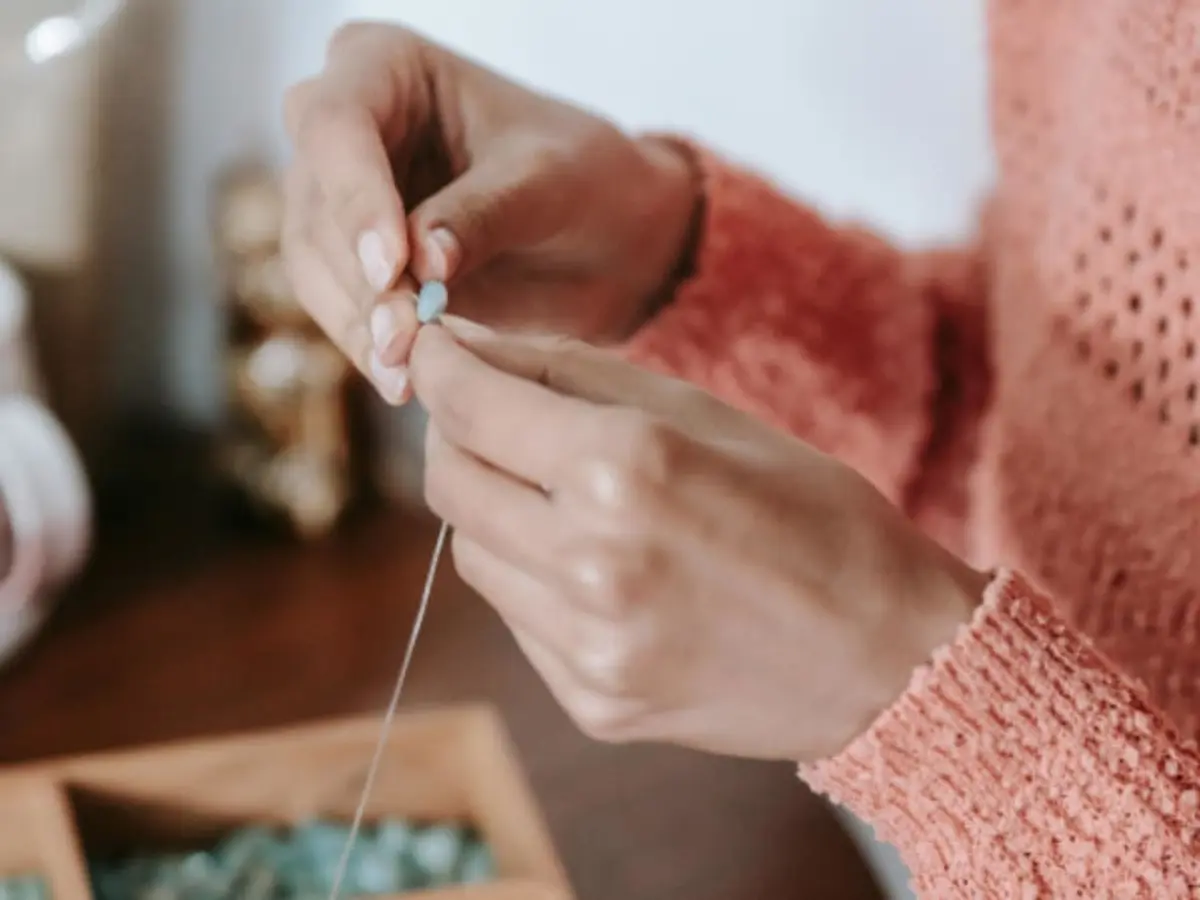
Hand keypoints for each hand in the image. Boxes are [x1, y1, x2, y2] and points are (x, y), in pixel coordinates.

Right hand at [282, 22, 699, 403]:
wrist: (609, 237)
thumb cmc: (587, 178)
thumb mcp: (548, 183)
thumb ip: (483, 214)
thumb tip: (419, 265)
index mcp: (387, 65)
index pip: (338, 124)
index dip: (357, 200)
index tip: (392, 269)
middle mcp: (346, 124)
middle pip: (315, 201)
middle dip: (358, 279)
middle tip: (404, 340)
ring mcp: (342, 197)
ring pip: (312, 263)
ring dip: (357, 324)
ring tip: (407, 375)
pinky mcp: (354, 263)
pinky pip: (338, 306)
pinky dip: (367, 346)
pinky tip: (404, 381)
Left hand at [409, 320, 986, 761]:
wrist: (886, 653)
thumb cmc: (810, 511)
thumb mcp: (703, 413)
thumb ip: (575, 376)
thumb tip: (468, 350)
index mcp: (628, 470)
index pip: (472, 405)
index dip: (437, 366)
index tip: (431, 349)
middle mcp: (594, 563)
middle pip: (450, 483)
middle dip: (454, 435)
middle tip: (488, 414)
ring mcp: (589, 646)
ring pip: (471, 553)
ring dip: (492, 508)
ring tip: (554, 492)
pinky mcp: (593, 701)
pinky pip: (517, 617)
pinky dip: (530, 575)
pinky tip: (592, 563)